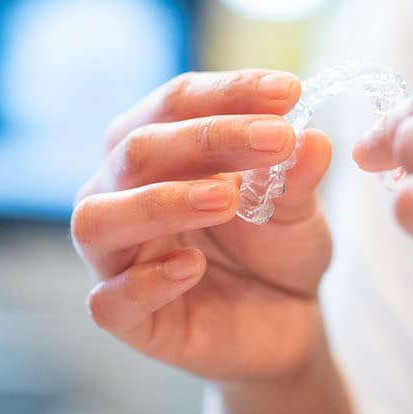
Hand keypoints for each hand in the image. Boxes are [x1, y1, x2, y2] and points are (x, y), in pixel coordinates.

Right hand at [73, 70, 336, 383]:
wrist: (286, 322)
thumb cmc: (275, 248)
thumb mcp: (297, 208)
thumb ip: (297, 177)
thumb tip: (313, 141)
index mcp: (155, 147)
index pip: (175, 102)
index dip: (229, 93)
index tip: (289, 91)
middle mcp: (117, 192)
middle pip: (137, 149)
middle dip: (208, 138)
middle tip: (276, 139)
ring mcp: (112, 255)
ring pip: (99, 218)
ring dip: (162, 202)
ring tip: (226, 199)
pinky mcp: (121, 316)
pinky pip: (108, 300)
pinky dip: (147, 282)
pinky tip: (192, 267)